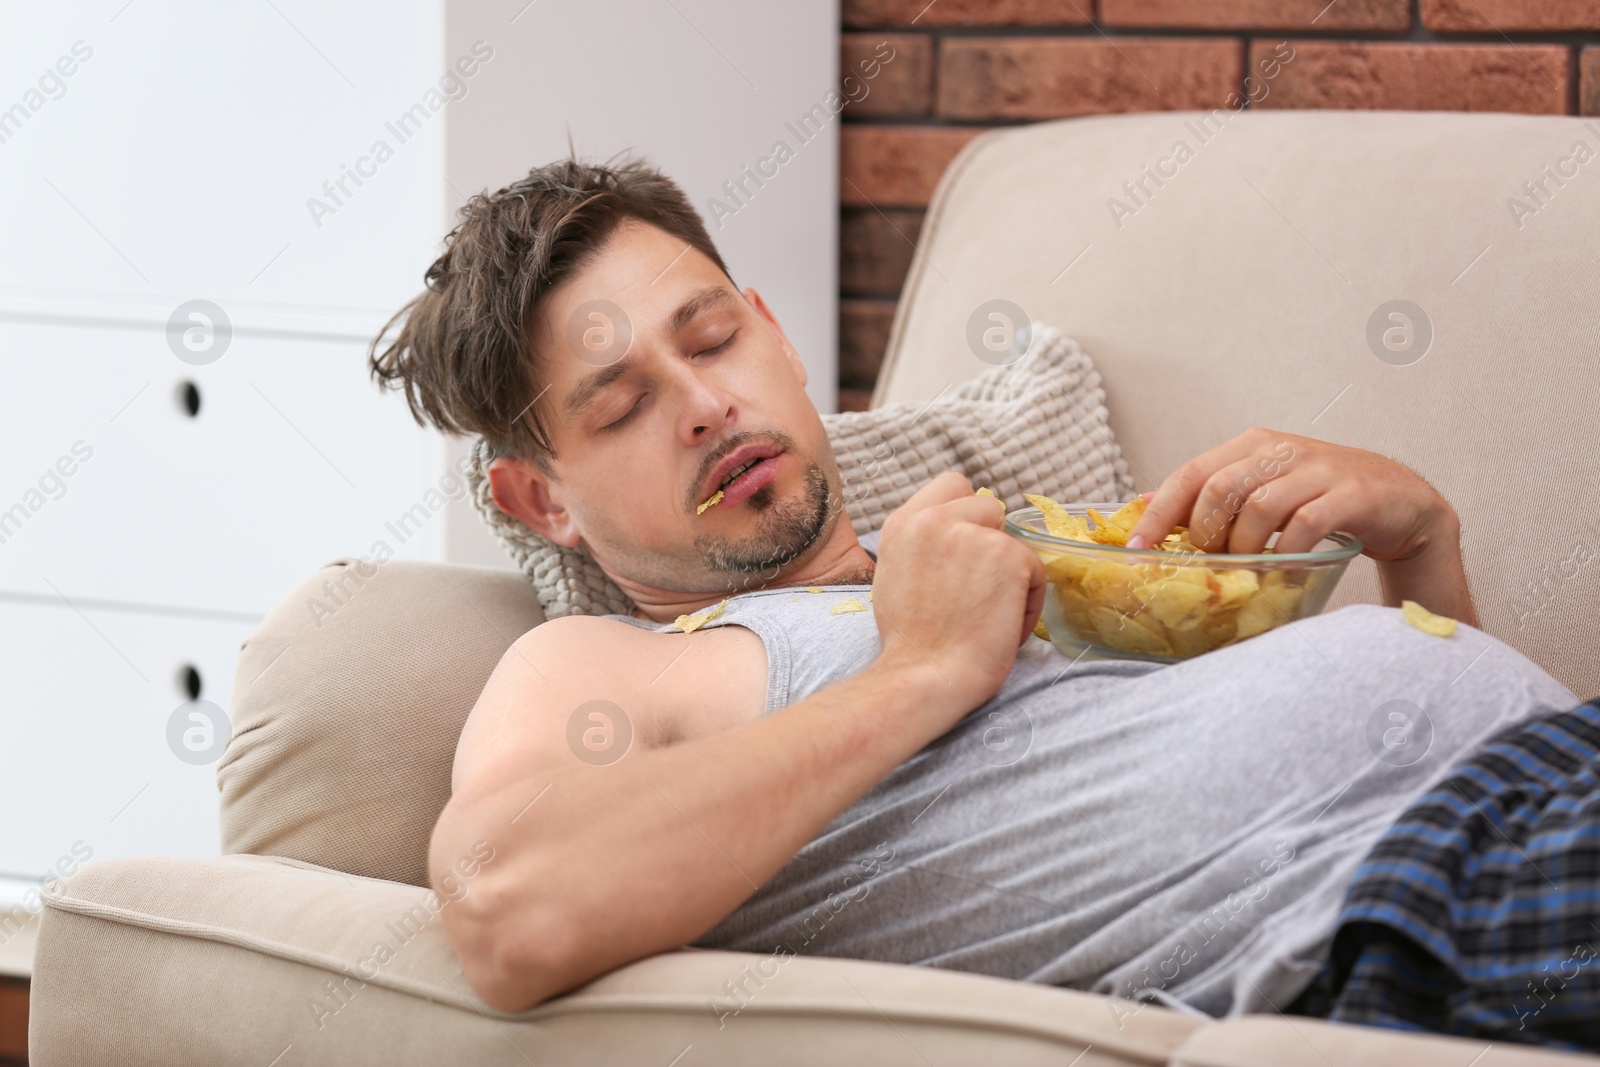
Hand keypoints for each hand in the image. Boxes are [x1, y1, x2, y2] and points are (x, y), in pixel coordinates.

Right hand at [871, 472, 1045, 714]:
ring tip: (989, 616)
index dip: (966, 515)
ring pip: (1014, 541)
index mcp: (903, 523)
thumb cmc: (912, 644)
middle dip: (992, 542)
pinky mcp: (1009, 556)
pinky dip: (1028, 601)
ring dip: (1011, 575)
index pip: (952, 485)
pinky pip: (1035, 571)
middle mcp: (934, 518)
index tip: (965, 553)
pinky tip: (1003, 626)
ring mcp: (973, 534)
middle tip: (979, 590)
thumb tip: (955, 537)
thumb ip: (922, 545)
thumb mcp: (896, 576)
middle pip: (989, 505)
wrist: (925, 677)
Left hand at [1125, 428, 1475, 622]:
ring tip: (1245, 569)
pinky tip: (1282, 567)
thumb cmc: (1322, 499)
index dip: (1160, 513)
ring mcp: (1320, 469)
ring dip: (1244, 547)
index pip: (1191, 473)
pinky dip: (1286, 551)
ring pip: (1260, 506)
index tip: (1137, 550)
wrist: (1401, 502)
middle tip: (1206, 563)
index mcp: (1253, 445)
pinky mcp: (1353, 494)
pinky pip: (1306, 525)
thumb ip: (1211, 494)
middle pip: (1220, 487)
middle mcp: (1283, 450)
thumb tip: (1146, 504)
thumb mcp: (1262, 489)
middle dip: (1203, 533)